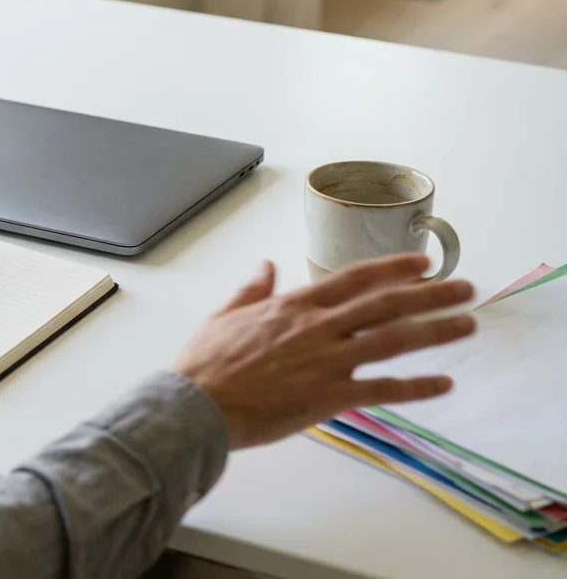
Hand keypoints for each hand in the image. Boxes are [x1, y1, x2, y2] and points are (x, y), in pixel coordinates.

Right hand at [174, 254, 474, 449]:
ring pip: (393, 340)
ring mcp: (327, 361)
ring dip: (435, 332)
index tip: (422, 262)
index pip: (354, 279)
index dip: (392, 268)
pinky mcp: (329, 396)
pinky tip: (442, 385)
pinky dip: (416, 387)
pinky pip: (382, 389)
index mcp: (293, 306)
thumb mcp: (225, 315)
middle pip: (385, 304)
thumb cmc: (205, 363)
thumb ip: (252, 290)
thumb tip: (265, 265)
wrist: (197, 403)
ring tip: (467, 325)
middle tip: (465, 289)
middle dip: (430, 294)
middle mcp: (317, 327)